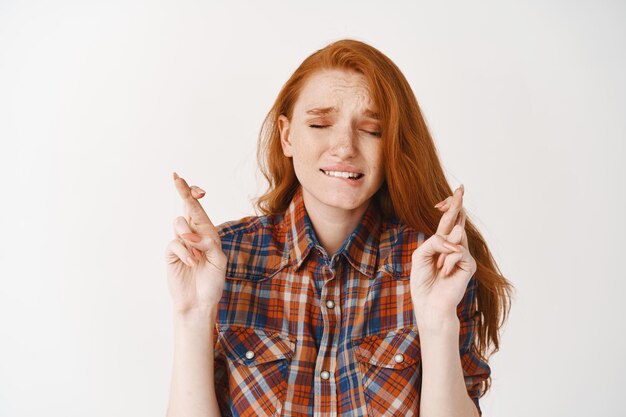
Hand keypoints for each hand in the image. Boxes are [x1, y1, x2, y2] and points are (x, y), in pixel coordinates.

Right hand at [164, 172, 226, 316]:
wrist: (200, 302)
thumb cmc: (212, 282)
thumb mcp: (219, 261)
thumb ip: (209, 244)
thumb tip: (191, 234)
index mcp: (207, 233)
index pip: (199, 209)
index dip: (193, 194)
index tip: (189, 184)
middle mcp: (193, 235)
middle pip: (186, 207)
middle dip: (183, 191)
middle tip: (177, 178)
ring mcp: (181, 243)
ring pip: (179, 224)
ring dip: (190, 237)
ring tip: (198, 255)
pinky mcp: (171, 254)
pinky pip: (174, 243)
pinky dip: (185, 252)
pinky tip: (192, 262)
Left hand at [410, 184, 476, 323]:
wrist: (429, 303)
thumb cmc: (423, 281)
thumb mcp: (421, 255)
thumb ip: (435, 241)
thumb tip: (456, 235)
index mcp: (441, 244)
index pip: (448, 221)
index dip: (451, 206)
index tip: (454, 193)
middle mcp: (453, 247)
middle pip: (457, 221)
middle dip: (457, 205)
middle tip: (460, 188)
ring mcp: (462, 255)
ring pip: (456, 235)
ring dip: (442, 250)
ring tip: (438, 268)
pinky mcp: (469, 264)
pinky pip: (457, 252)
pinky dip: (447, 261)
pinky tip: (444, 273)